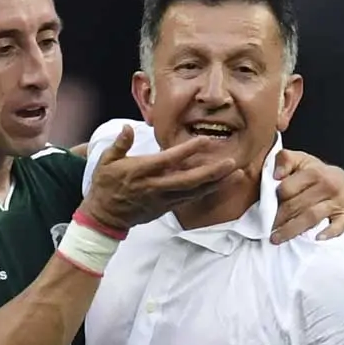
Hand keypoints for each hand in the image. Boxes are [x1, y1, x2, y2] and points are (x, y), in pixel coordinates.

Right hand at [80, 125, 240, 230]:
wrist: (105, 217)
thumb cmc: (105, 185)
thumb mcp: (105, 161)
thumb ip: (120, 144)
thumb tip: (127, 127)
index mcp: (140, 171)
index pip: (168, 160)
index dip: (188, 150)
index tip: (206, 140)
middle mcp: (155, 186)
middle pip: (189, 180)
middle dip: (212, 172)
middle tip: (232, 162)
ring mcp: (163, 199)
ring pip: (195, 192)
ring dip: (218, 183)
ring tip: (238, 173)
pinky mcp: (167, 208)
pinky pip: (192, 199)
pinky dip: (209, 191)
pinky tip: (224, 184)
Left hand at [270, 149, 343, 243]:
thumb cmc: (318, 174)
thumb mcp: (302, 160)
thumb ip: (285, 160)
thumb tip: (276, 174)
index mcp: (315, 172)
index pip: (287, 189)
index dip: (274, 199)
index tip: (267, 208)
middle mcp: (328, 185)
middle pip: (296, 205)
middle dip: (279, 219)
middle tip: (267, 229)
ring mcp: (339, 202)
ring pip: (311, 217)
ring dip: (292, 230)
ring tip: (277, 239)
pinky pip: (338, 226)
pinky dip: (328, 233)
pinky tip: (316, 238)